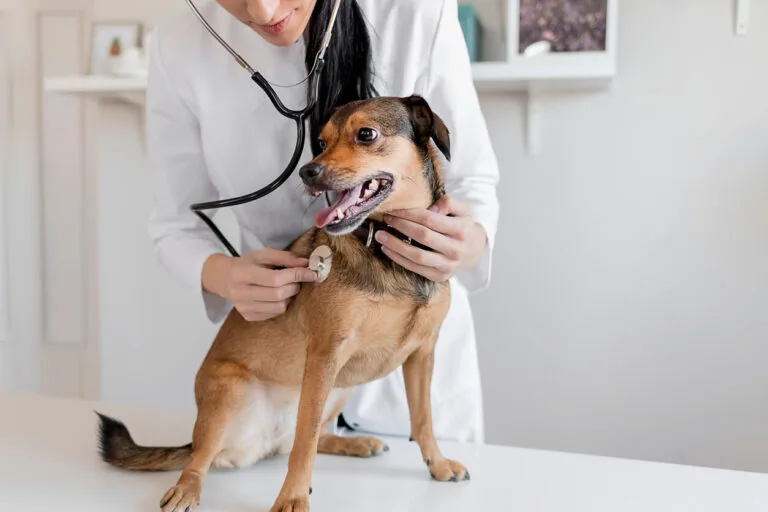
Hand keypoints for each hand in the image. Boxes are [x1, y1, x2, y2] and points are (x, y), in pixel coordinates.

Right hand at [202, 248, 316, 321]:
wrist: (225, 279)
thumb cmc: (247, 264)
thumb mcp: (262, 255)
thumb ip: (284, 257)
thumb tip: (305, 263)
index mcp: (242, 273)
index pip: (275, 279)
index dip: (296, 275)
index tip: (311, 273)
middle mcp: (240, 293)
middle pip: (278, 294)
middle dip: (294, 285)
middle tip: (296, 279)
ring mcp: (243, 307)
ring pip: (279, 306)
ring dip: (290, 296)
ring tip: (286, 287)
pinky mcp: (248, 316)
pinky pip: (275, 313)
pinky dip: (282, 304)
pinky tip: (277, 295)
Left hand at [376, 195, 486, 282]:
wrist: (475, 251)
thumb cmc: (463, 226)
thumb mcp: (463, 209)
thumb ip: (448, 202)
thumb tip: (430, 209)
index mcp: (461, 230)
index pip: (430, 220)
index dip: (410, 214)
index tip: (395, 209)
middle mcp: (456, 249)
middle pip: (423, 236)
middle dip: (401, 226)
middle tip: (386, 219)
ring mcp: (448, 265)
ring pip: (418, 256)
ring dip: (396, 246)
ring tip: (381, 236)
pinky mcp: (440, 276)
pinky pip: (416, 268)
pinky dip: (399, 259)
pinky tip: (388, 250)